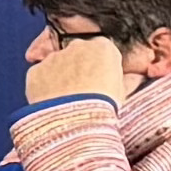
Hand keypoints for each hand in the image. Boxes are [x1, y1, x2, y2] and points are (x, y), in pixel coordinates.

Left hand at [21, 27, 135, 107]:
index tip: (98, 80)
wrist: (75, 123)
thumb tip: (134, 79)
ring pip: (56, 65)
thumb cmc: (104, 108)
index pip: (101, 51)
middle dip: (77, 68)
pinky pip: (39, 77)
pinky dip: (43, 88)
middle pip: (77, 54)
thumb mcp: (122, 93)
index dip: (99, 66)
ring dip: (59, 78)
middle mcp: (77, 47)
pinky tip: (50, 104)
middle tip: (80, 92)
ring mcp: (53, 58)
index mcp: (103, 48)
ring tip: (65, 102)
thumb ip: (126, 80)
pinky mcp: (35, 72)